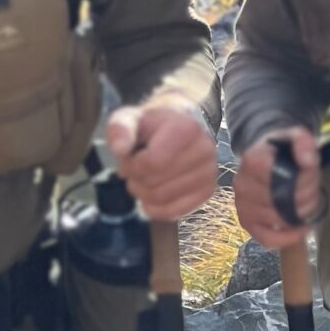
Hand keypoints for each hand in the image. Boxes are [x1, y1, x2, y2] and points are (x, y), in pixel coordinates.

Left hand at [105, 99, 217, 222]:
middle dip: (136, 180)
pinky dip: (156, 208)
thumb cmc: (152, 125)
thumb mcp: (129, 118)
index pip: (153, 163)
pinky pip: (175, 212)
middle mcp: (205, 150)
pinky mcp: (208, 191)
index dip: (132, 166)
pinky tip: (151, 196)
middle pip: (155, 184)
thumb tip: (120, 150)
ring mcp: (210, 173)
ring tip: (143, 179)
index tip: (128, 159)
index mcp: (187, 128)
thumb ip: (120, 129)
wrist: (180, 127)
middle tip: (134, 170)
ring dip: (143, 194)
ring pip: (163, 199)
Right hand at [234, 129, 320, 248]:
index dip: (305, 179)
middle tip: (315, 191)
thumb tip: (307, 158)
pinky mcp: (246, 223)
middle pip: (284, 200)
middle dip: (307, 197)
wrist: (263, 157)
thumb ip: (303, 141)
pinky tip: (302, 227)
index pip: (283, 177)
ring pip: (280, 219)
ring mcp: (242, 206)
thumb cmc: (280, 150)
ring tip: (308, 204)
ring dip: (301, 214)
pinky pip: (268, 239)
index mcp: (252, 160)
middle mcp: (243, 185)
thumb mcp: (293, 136)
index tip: (313, 175)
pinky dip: (288, 237)